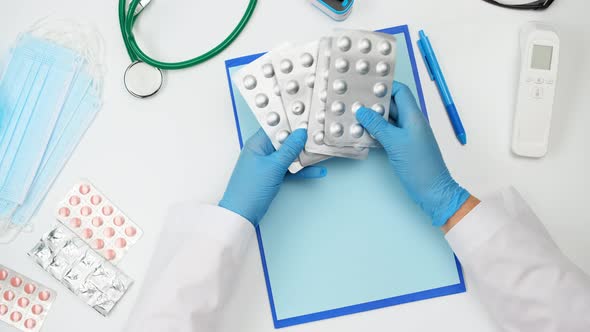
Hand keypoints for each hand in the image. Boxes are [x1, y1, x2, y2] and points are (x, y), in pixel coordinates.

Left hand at [219, 128, 326, 225]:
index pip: (276, 126)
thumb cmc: (250, 190)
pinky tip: (316, 171)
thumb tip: (300, 133)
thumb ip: (289, 149)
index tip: (307, 119)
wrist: (241, 214)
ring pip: (289, 155)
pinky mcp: (272, 176)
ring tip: (320, 152)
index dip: (291, 122)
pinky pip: (289, 168)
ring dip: (303, 156)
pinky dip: (301, 170)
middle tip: (317, 136)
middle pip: (284, 140)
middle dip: (301, 139)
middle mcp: (261, 151)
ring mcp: (267, 164)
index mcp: (257, 143)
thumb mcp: (274, 166)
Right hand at [355, 82, 469, 225]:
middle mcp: (411, 122)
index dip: (384, 87)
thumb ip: (378, 126)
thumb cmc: (419, 166)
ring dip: (372, 119)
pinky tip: (361, 134)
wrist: (433, 190)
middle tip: (353, 101)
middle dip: (374, 103)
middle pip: (392, 105)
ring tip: (353, 116)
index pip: (400, 92)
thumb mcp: (395, 143)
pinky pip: (387, 134)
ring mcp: (407, 135)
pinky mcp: (402, 147)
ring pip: (387, 120)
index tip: (365, 87)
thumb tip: (362, 111)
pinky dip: (375, 132)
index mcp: (413, 116)